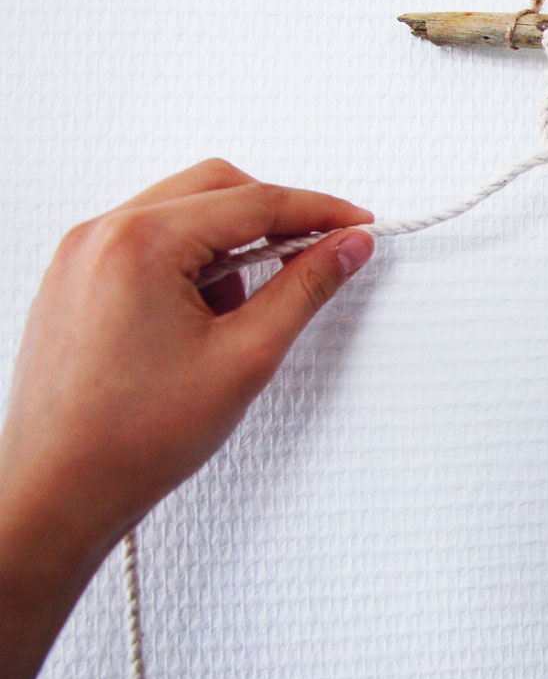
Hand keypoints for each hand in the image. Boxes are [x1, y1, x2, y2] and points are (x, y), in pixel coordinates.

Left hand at [0, 159, 373, 678]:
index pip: (255, 201)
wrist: (59, 491)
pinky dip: (190, 259)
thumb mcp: (246, 356)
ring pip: (182, 210)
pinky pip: (147, 240)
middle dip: (275, 215)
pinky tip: (207, 315)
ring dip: (231, 240)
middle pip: (216, 187)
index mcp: (140, 242)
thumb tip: (343, 248)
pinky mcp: (74, 279)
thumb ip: (305, 288)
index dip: (320, 212)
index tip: (357, 225)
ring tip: (245, 310)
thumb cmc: (130, 439)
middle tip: (320, 251)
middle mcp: (102, 234)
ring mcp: (80, 254)